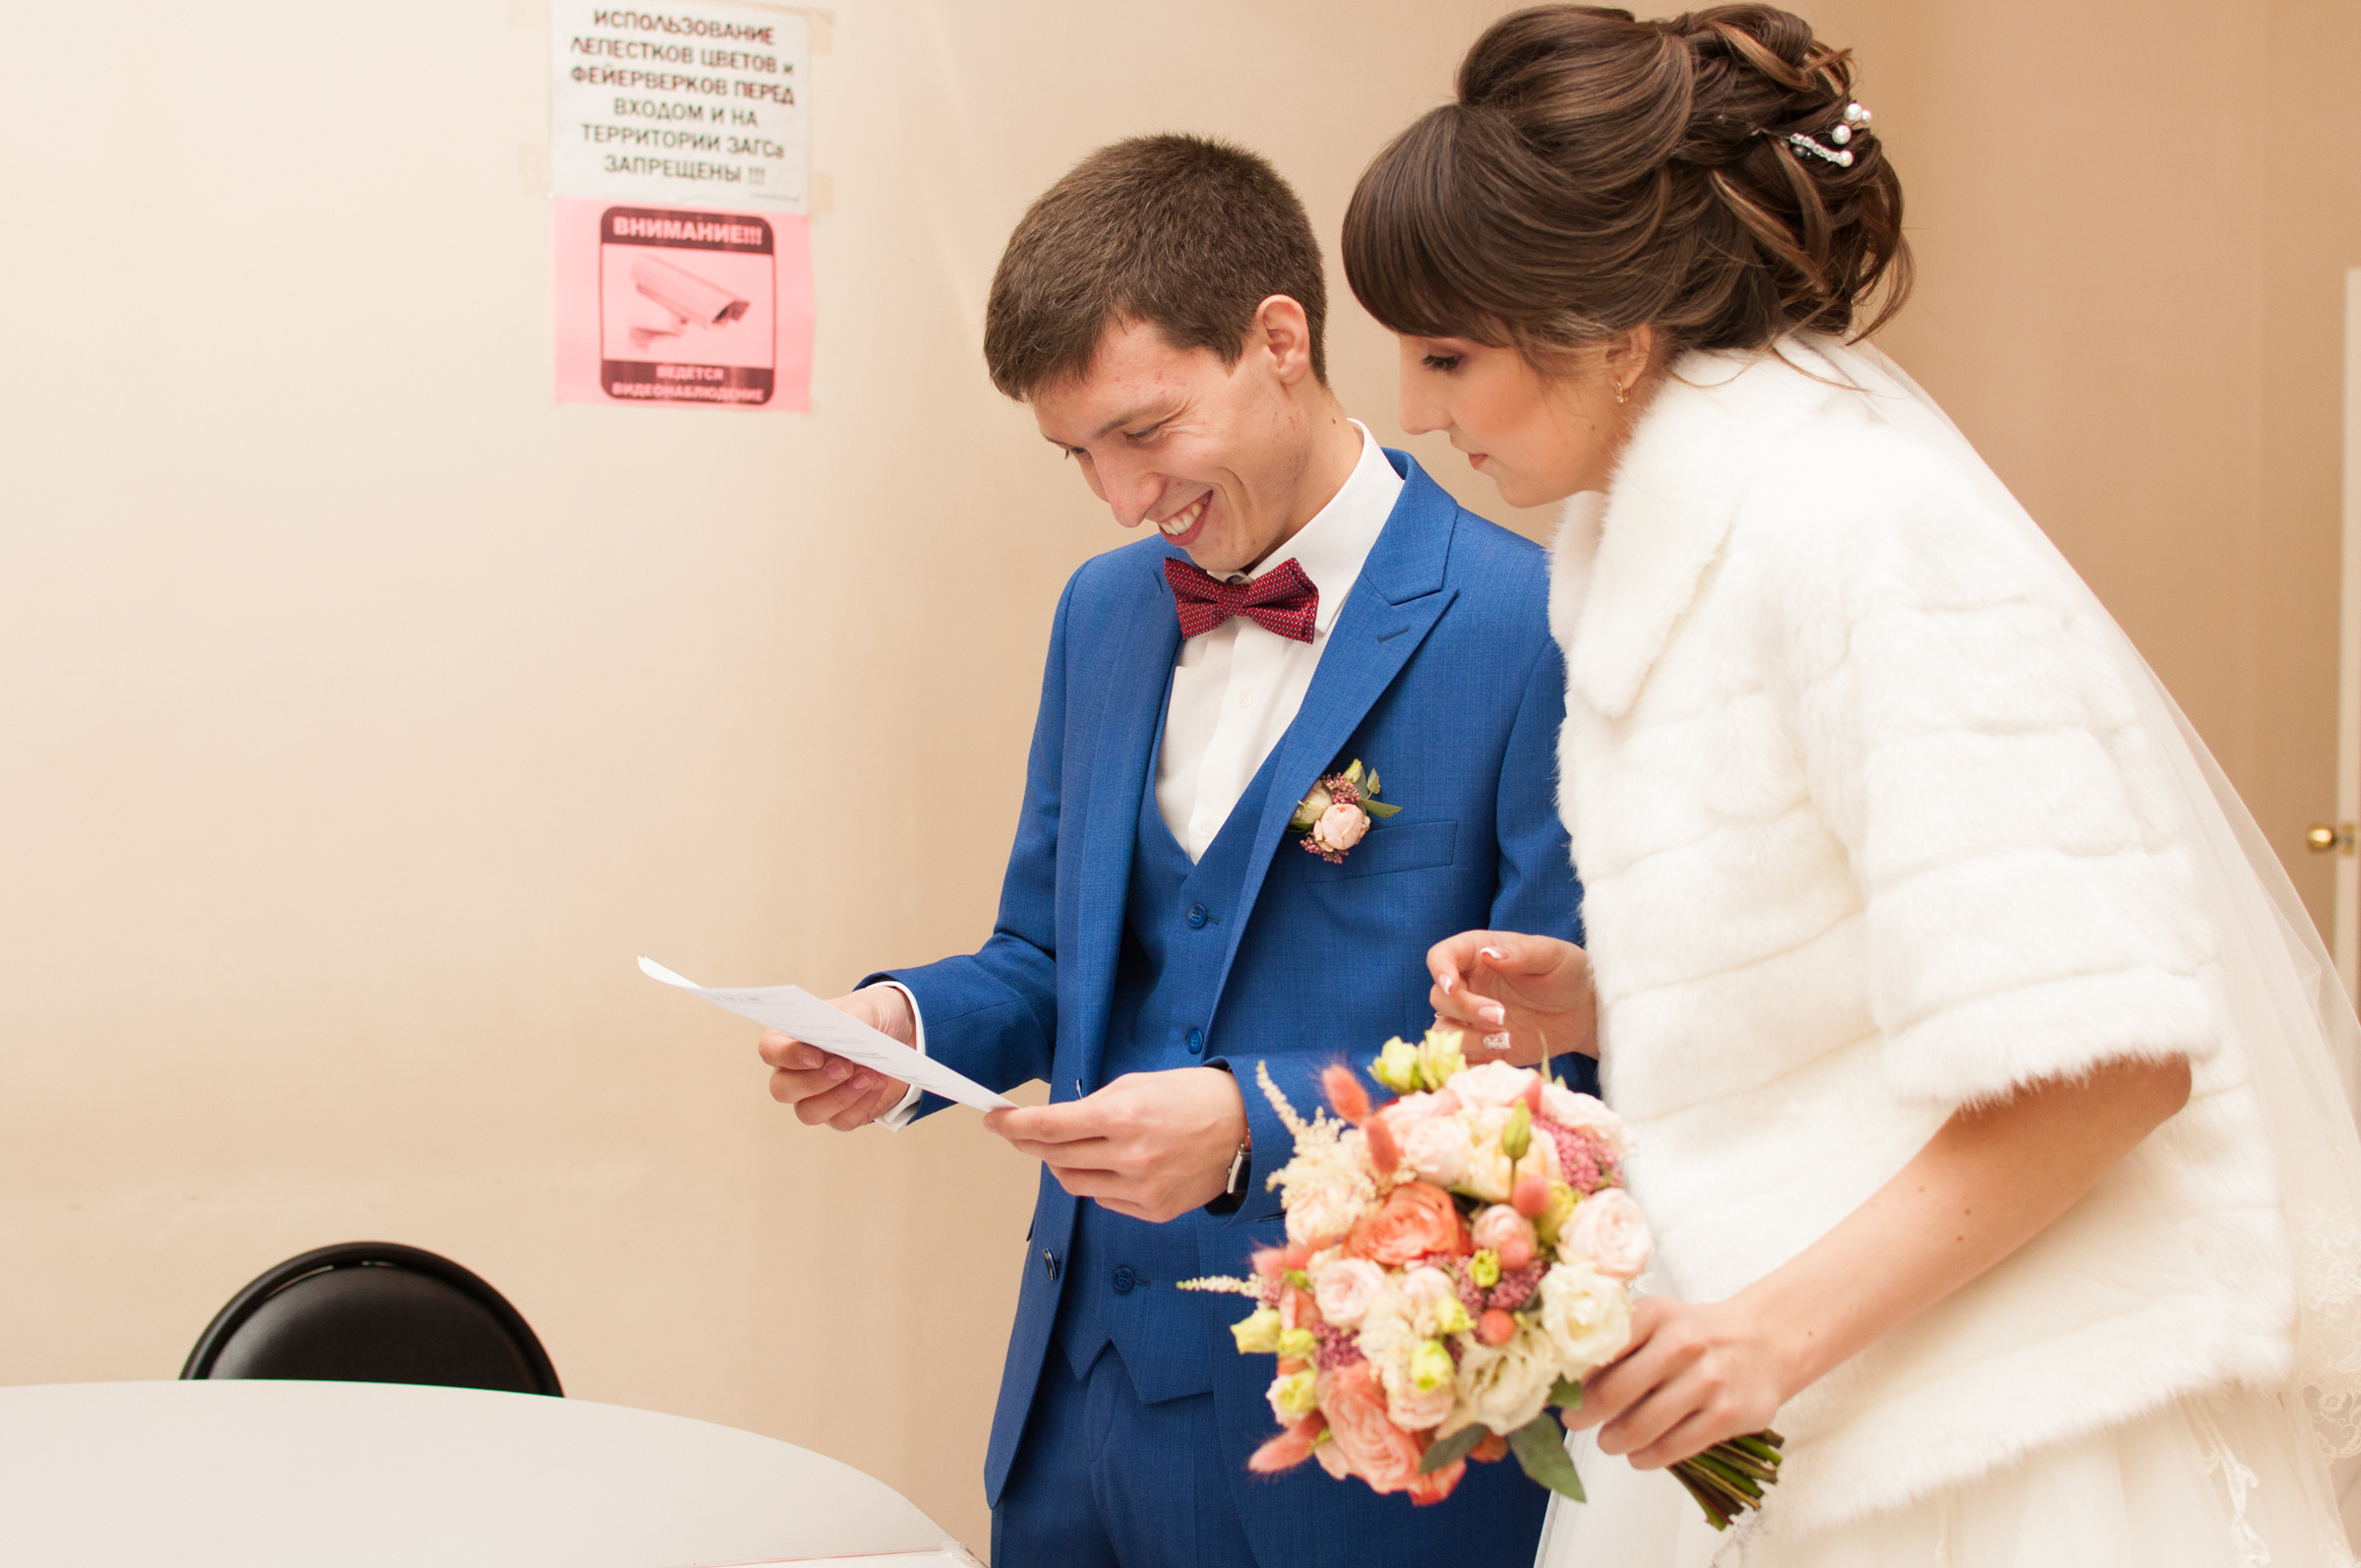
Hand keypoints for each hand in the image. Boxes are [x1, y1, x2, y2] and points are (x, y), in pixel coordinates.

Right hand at [756, 985, 912, 1130]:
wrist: (898, 1038)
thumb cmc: (869, 1019)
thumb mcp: (866, 1008)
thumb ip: (852, 1018)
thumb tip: (846, 1032)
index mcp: (789, 1038)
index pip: (770, 1050)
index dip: (789, 1056)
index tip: (817, 1056)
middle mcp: (794, 1072)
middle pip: (782, 1089)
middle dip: (814, 1082)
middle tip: (845, 1067)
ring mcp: (814, 1098)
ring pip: (808, 1112)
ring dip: (840, 1097)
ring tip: (869, 1075)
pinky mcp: (838, 1115)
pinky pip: (841, 1121)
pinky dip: (862, 1104)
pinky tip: (877, 1084)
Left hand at [983, 1067, 1245, 1221]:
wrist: (1249, 1129)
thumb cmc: (1194, 1097)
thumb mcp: (1139, 1084)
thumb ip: (1094, 1105)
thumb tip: (1054, 1123)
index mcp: (1123, 1116)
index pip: (1049, 1126)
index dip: (1013, 1125)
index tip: (994, 1121)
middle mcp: (1129, 1157)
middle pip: (1054, 1157)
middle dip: (1030, 1144)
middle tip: (1022, 1133)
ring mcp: (1142, 1189)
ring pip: (1073, 1183)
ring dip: (1062, 1164)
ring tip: (1073, 1147)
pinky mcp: (1154, 1211)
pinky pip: (1105, 1200)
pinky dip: (1098, 1182)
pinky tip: (1114, 1165)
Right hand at [1426, 930, 1595, 1065]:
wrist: (1583, 1012)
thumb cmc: (1567, 973)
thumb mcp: (1552, 955)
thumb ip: (1521, 953)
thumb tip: (1489, 954)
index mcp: (1476, 954)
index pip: (1441, 956)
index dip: (1439, 970)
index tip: (1453, 986)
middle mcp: (1467, 986)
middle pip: (1439, 997)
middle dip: (1465, 1009)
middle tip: (1502, 1016)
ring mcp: (1471, 1019)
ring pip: (1443, 1031)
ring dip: (1467, 1039)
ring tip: (1505, 1040)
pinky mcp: (1480, 1046)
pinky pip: (1460, 1057)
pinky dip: (1473, 1059)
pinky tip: (1501, 1053)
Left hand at [1567, 1296, 1792, 1468]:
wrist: (1766, 1342)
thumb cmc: (1697, 1334)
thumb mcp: (1658, 1319)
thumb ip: (1616, 1340)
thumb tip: (1564, 1378)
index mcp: (1655, 1313)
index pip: (1597, 1349)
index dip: (1570, 1376)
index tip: (1558, 1391)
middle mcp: (1681, 1343)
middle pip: (1613, 1393)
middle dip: (1584, 1414)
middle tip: (1575, 1422)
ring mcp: (1707, 1380)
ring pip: (1641, 1426)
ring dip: (1614, 1441)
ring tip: (1608, 1442)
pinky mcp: (1727, 1415)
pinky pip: (1674, 1447)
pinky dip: (1647, 1457)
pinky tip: (1638, 1456)